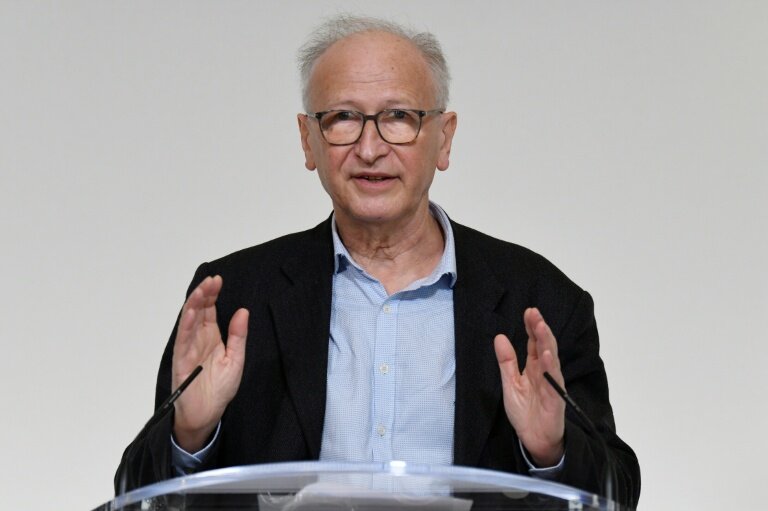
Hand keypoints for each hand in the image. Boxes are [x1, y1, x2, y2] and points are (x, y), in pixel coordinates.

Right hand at [172, 275, 247, 451]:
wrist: (206, 416)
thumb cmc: (219, 389)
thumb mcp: (236, 359)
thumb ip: (238, 336)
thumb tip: (243, 311)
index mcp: (211, 337)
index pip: (210, 310)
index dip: (212, 295)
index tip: (218, 280)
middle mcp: (198, 340)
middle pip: (198, 311)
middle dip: (203, 295)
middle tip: (212, 280)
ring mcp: (188, 349)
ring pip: (188, 322)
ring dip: (193, 305)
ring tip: (201, 290)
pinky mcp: (181, 361)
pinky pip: (182, 341)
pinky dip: (186, 326)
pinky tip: (191, 313)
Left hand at [494, 307, 565, 466]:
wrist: (534, 439)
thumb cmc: (525, 412)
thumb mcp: (509, 383)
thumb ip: (506, 361)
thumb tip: (499, 337)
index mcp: (533, 367)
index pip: (534, 342)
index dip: (531, 327)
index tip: (528, 311)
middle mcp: (544, 372)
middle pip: (544, 346)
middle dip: (540, 328)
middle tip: (534, 313)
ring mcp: (551, 384)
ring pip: (551, 359)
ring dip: (547, 343)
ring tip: (541, 327)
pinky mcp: (555, 399)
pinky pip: (554, 382)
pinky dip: (550, 368)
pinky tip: (547, 355)